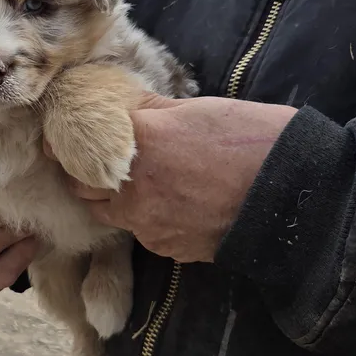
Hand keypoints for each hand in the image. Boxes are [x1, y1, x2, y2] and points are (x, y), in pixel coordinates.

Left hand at [48, 94, 296, 262]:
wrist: (296, 198)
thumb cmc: (253, 140)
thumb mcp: (201, 109)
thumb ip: (153, 110)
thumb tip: (126, 108)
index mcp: (140, 142)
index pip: (77, 142)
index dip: (65, 140)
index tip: (59, 137)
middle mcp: (133, 187)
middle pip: (81, 185)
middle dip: (79, 173)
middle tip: (89, 161)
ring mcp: (147, 223)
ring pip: (107, 212)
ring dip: (107, 198)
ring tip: (128, 183)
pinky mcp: (166, 247)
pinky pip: (140, 232)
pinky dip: (142, 218)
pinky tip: (166, 205)